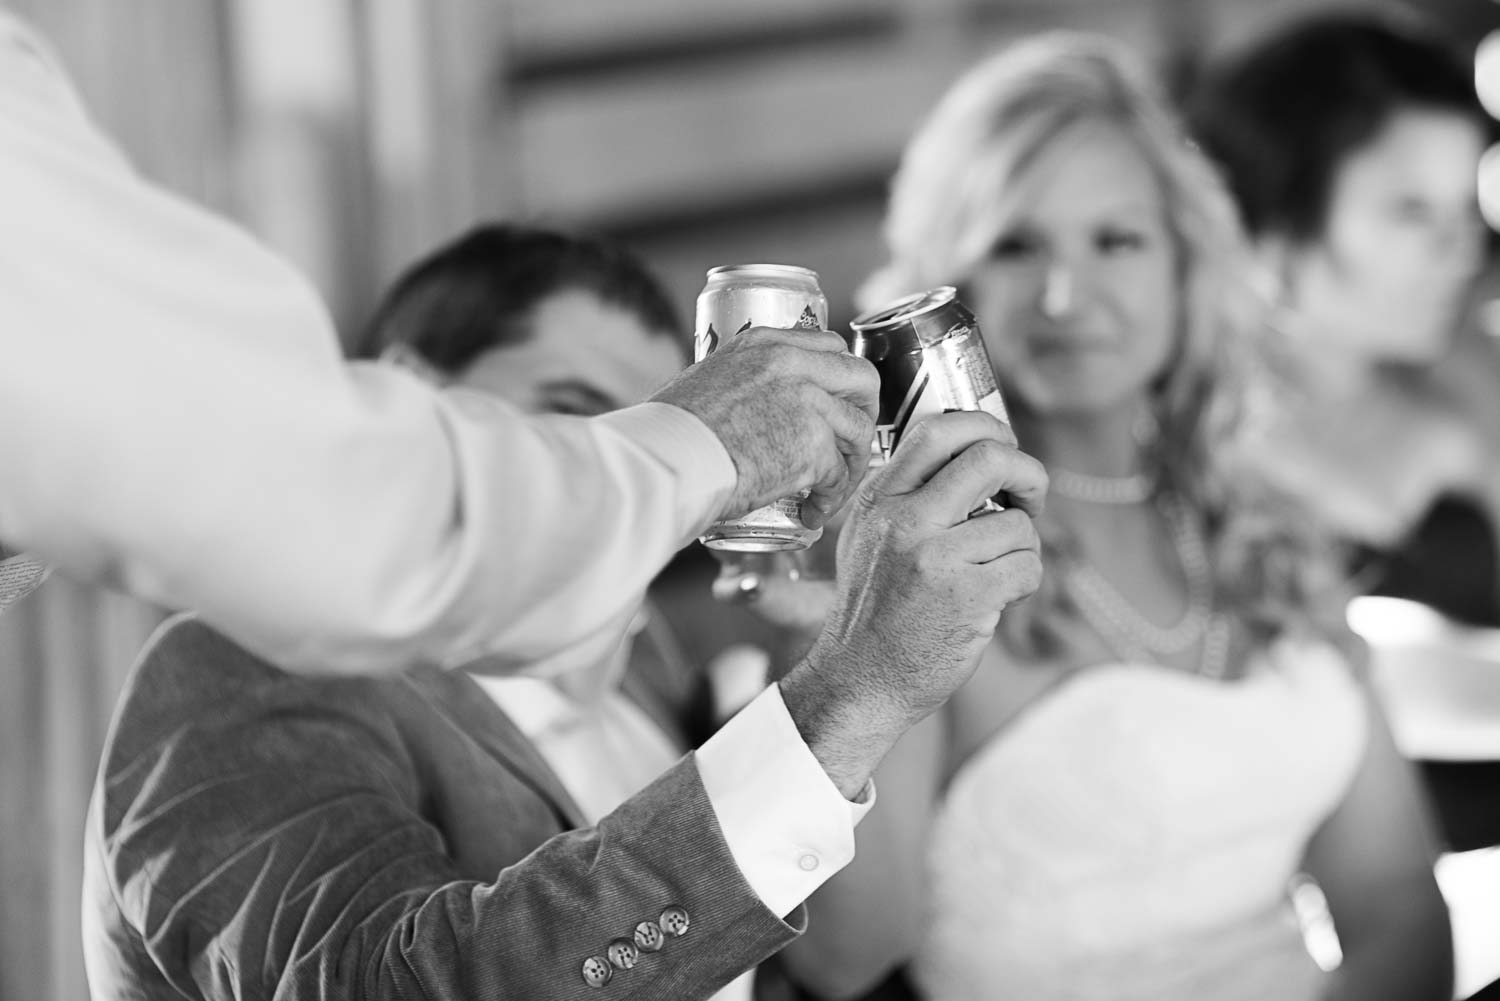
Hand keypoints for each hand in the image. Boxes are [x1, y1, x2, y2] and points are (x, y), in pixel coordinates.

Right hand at [650, 326, 878, 527]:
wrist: (664, 463)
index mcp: (764, 344)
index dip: (843, 381)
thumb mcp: (708, 382)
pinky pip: (840, 475)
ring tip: (828, 490)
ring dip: (850, 465)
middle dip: (864, 414)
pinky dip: (830, 500)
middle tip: (850, 445)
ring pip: (859, 430)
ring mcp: (806, 401)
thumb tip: (757, 408)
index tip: (839, 406)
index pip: (831, 346)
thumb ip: (744, 383)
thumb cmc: (670, 435)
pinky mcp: (812, 445)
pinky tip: (810, 512)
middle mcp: (791, 363)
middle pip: (862, 378)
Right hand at [778, 411, 1046, 795]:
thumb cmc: (873, 611)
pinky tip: (999, 598)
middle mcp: (905, 520)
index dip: (987, 428)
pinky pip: (1027, 565)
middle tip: (1031, 496)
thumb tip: (978, 454)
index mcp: (880, 499)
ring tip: (997, 571)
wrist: (860, 680)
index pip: (939, 429)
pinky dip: (1025, 581)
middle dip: (1029, 472)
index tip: (1003, 450)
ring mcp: (935, 557)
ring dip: (1023, 547)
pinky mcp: (968, 595)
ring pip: (1018, 523)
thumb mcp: (869, 537)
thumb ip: (909, 495)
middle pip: (989, 457)